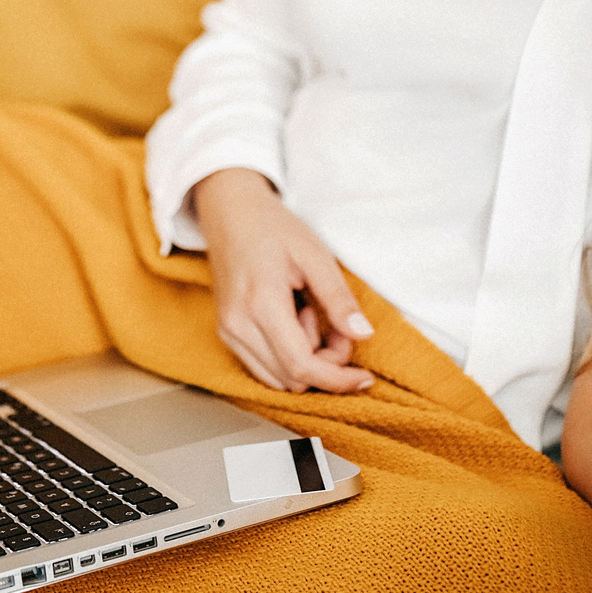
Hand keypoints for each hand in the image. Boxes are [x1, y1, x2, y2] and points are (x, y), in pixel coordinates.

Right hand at [191, 168, 375, 393]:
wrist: (230, 212)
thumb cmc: (272, 227)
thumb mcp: (315, 255)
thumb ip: (338, 298)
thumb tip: (363, 335)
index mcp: (260, 304)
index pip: (302, 366)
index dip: (338, 379)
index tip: (364, 376)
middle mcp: (237, 325)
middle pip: (293, 379)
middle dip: (325, 363)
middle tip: (333, 321)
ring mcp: (228, 331)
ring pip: (278, 380)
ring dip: (306, 361)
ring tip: (309, 316)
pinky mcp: (227, 333)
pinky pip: (264, 368)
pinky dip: (288, 358)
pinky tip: (294, 323)